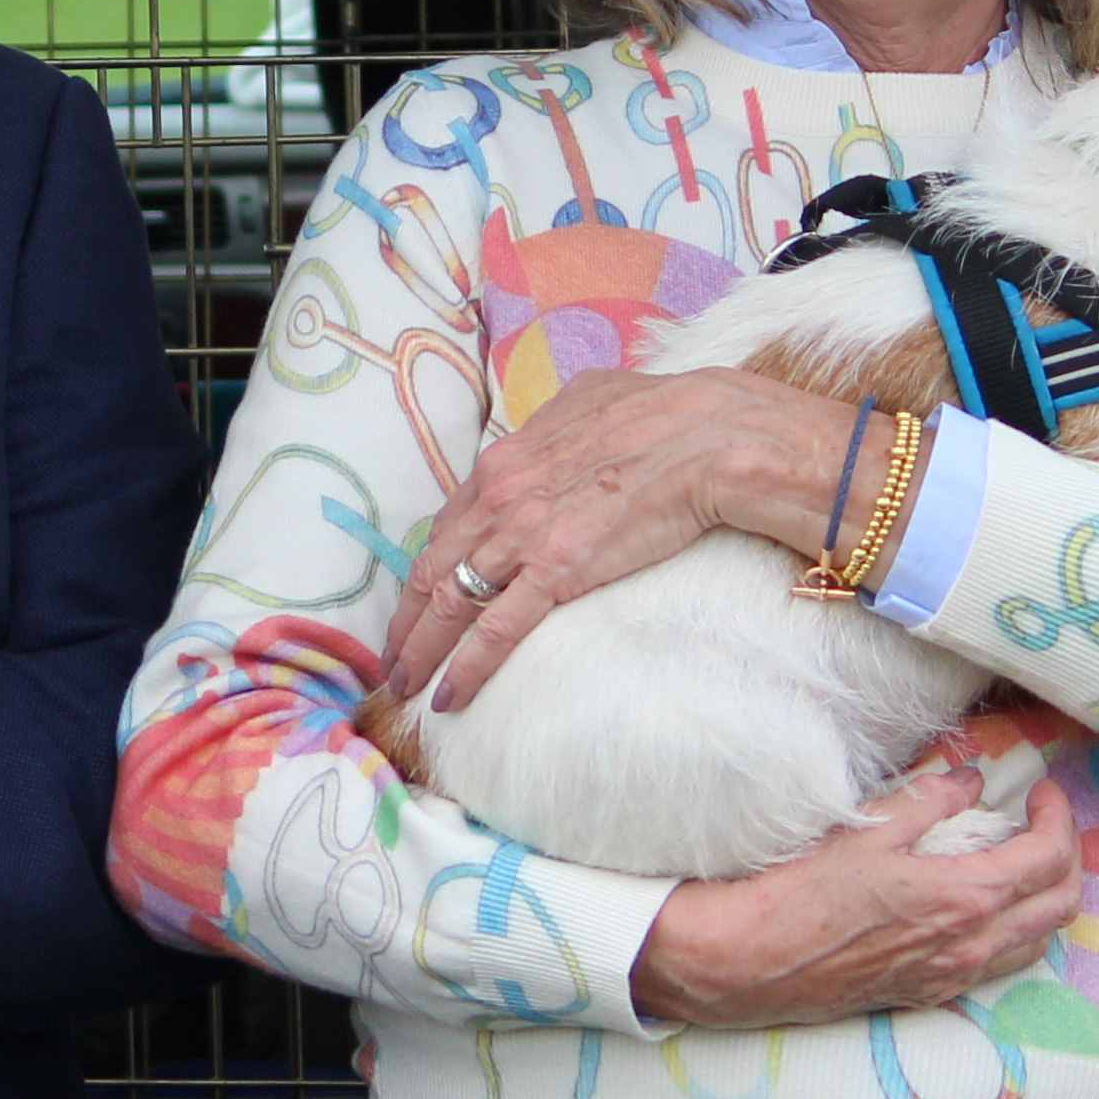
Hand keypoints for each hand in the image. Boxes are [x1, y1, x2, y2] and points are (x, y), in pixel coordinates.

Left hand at [385, 369, 867, 708]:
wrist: (705, 436)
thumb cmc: (661, 412)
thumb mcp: (587, 401)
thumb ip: (556, 427)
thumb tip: (557, 433)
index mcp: (503, 461)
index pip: (447, 524)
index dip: (427, 566)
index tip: (417, 598)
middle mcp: (498, 498)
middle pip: (432, 568)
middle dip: (406, 619)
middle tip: (393, 656)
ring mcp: (522, 537)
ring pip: (450, 603)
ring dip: (422, 651)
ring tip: (407, 686)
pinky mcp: (555, 573)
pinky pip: (495, 631)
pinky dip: (466, 668)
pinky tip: (450, 697)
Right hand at [624, 767, 1087, 1027]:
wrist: (751, 960)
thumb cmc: (801, 892)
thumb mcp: (867, 830)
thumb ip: (929, 802)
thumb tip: (968, 780)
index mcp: (963, 898)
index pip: (1049, 857)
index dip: (1057, 817)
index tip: (1039, 791)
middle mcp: (970, 945)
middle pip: (1061, 905)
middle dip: (1066, 857)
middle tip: (1041, 823)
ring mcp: (952, 976)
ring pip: (1037, 941)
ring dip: (1044, 898)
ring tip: (1018, 861)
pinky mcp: (928, 993)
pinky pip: (999, 964)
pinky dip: (1012, 928)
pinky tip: (980, 903)